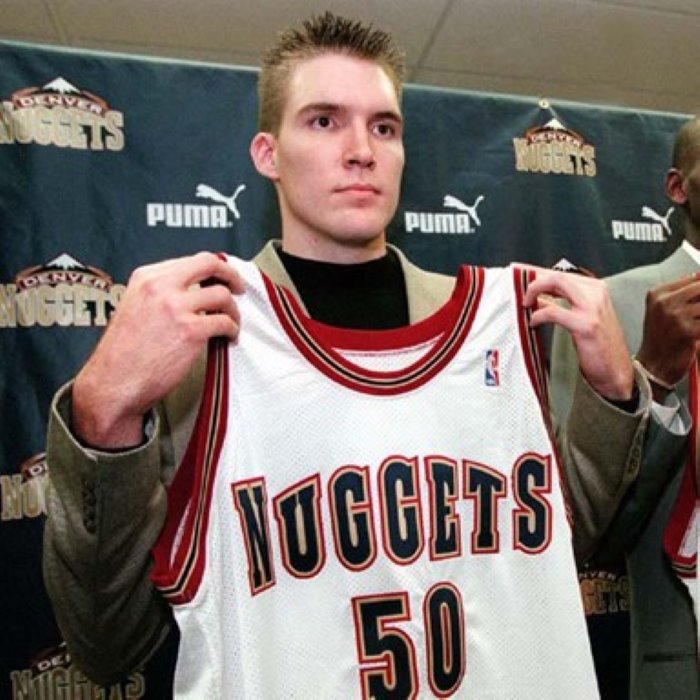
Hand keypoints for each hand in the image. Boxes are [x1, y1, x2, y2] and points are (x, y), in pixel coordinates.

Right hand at [72, 252, 243, 447]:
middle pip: (209, 264)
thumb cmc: (123, 355)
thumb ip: (160, 294)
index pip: (190, 261)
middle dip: (230, 274)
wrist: (113, 384)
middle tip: (238, 287)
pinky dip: (232, 330)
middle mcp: (160, 287)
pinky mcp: (190, 332)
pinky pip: (224, 322)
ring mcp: (176, 308)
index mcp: (145, 278)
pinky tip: (229, 337)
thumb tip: (190, 291)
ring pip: (222, 295)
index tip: (220, 278)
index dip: (212, 269)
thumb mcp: (134, 307)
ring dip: (233, 309)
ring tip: (231, 322)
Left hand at [522, 267, 633, 400]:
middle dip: (535, 283)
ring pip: (557, 283)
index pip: (563, 275)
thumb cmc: (598, 345)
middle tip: (524, 297)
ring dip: (535, 291)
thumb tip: (539, 296)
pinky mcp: (586, 324)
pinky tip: (534, 323)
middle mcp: (597, 293)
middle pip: (558, 276)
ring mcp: (592, 308)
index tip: (525, 282)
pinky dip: (538, 315)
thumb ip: (565, 303)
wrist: (616, 371)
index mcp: (597, 290)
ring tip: (526, 305)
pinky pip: (553, 311)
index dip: (540, 277)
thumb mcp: (584, 317)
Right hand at [635, 274, 699, 395]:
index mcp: (657, 294)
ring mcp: (675, 316)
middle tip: (697, 316)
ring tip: (695, 325)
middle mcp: (664, 302)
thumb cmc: (660, 340)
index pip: (694, 279)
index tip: (697, 306)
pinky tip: (696, 336)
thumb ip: (683, 295)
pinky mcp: (687, 331)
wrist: (653, 366)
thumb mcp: (663, 311)